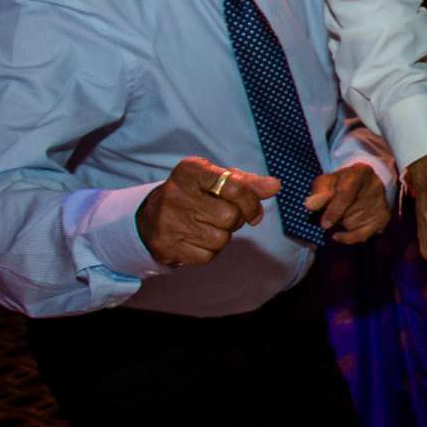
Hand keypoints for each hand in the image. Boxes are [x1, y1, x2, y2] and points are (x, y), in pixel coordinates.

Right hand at [136, 158, 279, 267]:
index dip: (250, 201)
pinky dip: (210, 250)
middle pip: (231, 216)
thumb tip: (275, 186)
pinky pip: (208, 255)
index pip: (234, 186)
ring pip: (221, 238)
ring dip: (223, 236)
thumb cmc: (195, 194)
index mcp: (189, 170)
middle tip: (224, 216)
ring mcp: (169, 222)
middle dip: (236, 219)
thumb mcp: (216, 179)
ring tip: (208, 226)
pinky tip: (197, 238)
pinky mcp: (167, 246)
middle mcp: (176, 194)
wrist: (151, 217)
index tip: (253, 210)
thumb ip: (247, 182)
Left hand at [305, 164, 390, 244]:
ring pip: (353, 224)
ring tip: (341, 214)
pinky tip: (338, 235)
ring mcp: (381, 204)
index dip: (334, 210)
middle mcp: (375, 187)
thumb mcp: (327, 181)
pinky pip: (362, 235)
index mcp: (360, 173)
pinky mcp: (383, 217)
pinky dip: (348, 237)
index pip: (347, 194)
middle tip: (330, 212)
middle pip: (349, 213)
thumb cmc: (342, 182)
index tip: (324, 224)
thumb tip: (310, 206)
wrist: (365, 183)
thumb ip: (318, 191)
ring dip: (342, 223)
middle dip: (336, 216)